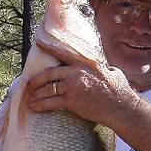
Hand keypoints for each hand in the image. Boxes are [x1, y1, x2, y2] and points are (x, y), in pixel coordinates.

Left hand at [25, 39, 139, 128]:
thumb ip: (101, 67)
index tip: (38, 42)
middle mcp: (76, 72)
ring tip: (29, 99)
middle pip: (49, 73)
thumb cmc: (120, 91)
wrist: (122, 107)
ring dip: (35, 94)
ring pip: (47, 88)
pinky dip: (40, 105)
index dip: (48, 46)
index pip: (63, 52)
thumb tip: (102, 67)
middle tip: (28, 84)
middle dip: (36, 80)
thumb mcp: (111, 71)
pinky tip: (34, 107)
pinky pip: (50, 103)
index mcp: (86, 62)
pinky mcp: (72, 101)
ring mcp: (73, 86)